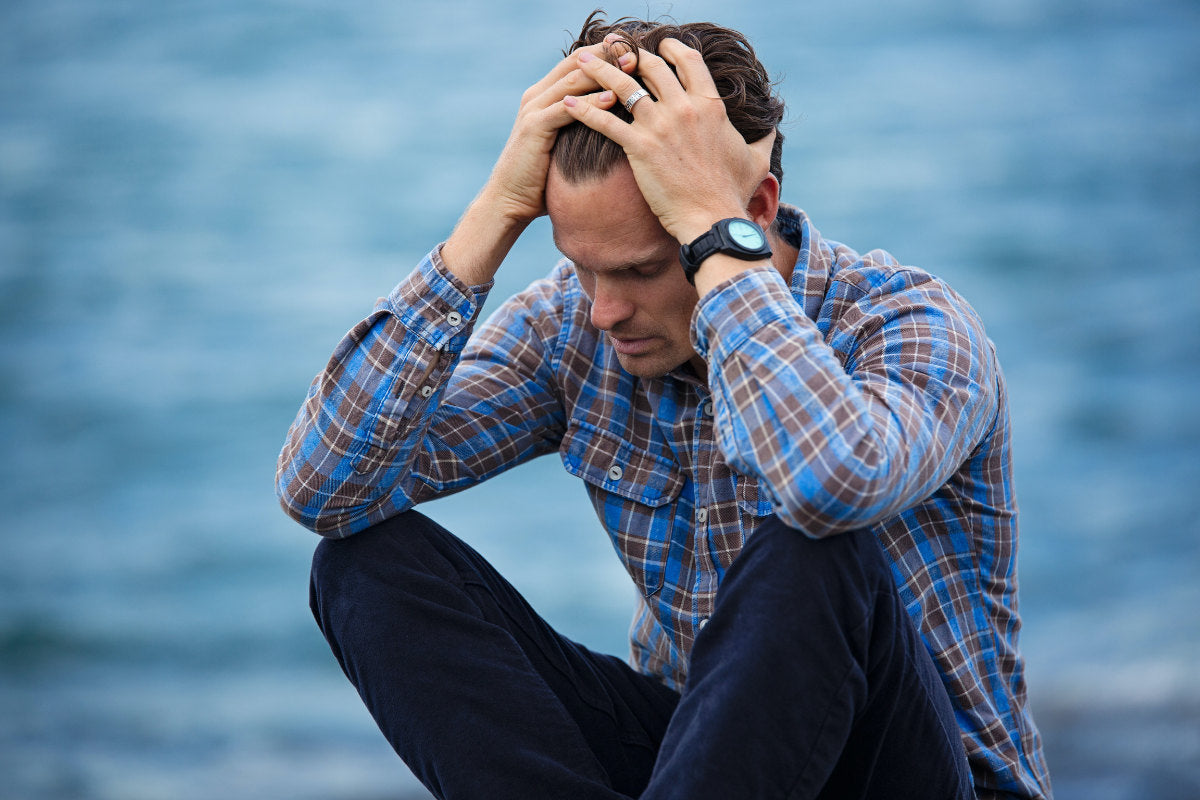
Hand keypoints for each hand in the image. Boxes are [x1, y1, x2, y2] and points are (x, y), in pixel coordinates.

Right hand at [442, 41, 632, 284]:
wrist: (509, 200)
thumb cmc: (541, 177)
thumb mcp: (565, 143)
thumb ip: (582, 125)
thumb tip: (614, 122)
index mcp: (545, 95)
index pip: (579, 62)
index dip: (606, 52)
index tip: (634, 48)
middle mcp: (537, 95)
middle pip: (577, 62)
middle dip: (608, 55)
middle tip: (637, 50)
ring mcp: (533, 109)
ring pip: (573, 80)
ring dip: (604, 72)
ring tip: (631, 67)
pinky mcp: (534, 128)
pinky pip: (566, 109)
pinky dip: (590, 102)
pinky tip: (613, 99)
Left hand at [564, 39, 774, 242]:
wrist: (713, 219)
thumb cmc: (733, 193)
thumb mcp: (757, 160)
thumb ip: (764, 138)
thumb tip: (773, 125)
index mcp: (710, 105)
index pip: (688, 61)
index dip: (670, 48)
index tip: (656, 46)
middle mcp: (684, 108)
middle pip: (651, 66)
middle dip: (628, 53)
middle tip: (611, 48)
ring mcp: (660, 126)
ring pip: (622, 85)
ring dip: (597, 69)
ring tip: (579, 60)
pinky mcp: (639, 147)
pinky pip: (604, 121)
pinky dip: (582, 110)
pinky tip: (566, 104)